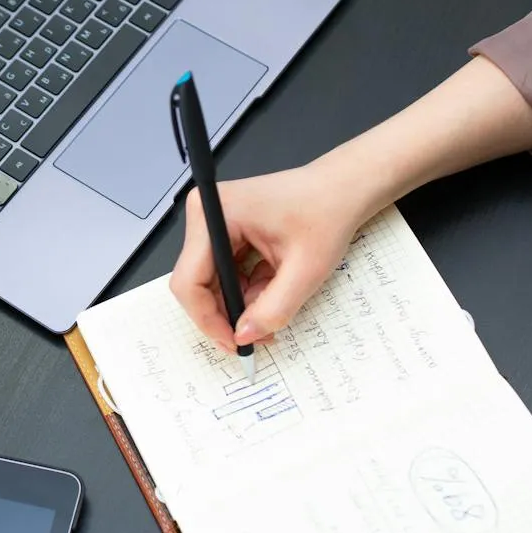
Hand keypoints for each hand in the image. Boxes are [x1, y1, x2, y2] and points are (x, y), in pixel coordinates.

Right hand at [170, 161, 375, 352]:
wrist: (342, 190)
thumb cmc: (327, 211)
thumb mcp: (305, 270)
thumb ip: (273, 308)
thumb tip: (244, 336)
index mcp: (217, 213)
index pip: (189, 280)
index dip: (208, 318)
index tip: (233, 341)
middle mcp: (208, 214)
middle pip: (195, 283)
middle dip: (225, 313)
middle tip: (254, 336)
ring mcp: (214, 222)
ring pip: (210, 281)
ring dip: (238, 303)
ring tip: (271, 308)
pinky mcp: (225, 230)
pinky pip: (223, 272)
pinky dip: (245, 289)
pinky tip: (270, 288)